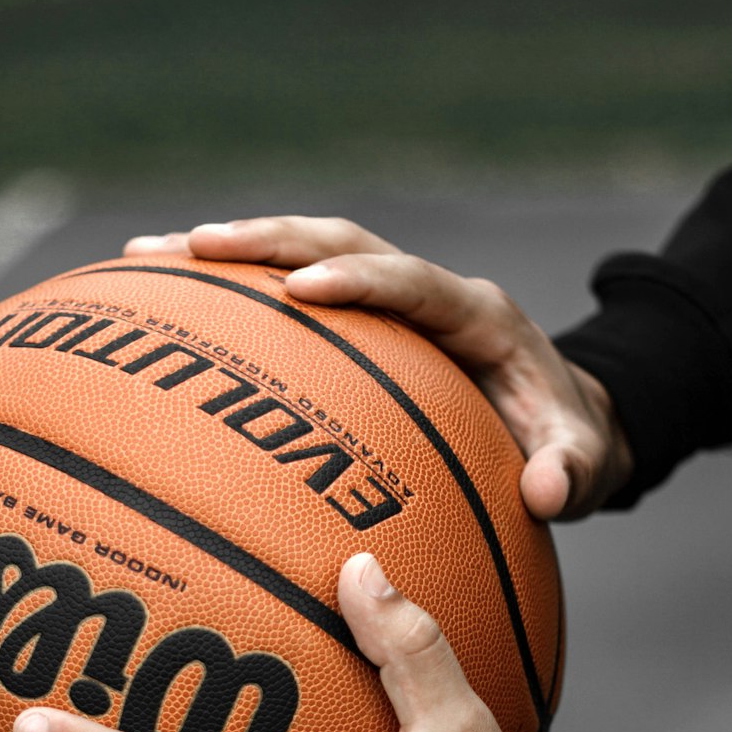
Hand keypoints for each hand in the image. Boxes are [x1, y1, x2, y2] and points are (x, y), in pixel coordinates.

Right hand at [124, 216, 633, 519]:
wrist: (561, 411)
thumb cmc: (566, 438)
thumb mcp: (583, 459)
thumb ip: (570, 472)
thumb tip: (545, 493)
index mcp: (477, 314)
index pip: (413, 283)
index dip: (360, 279)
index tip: (302, 287)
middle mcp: (429, 290)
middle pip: (343, 241)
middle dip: (270, 239)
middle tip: (193, 247)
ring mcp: (392, 296)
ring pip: (307, 250)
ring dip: (235, 250)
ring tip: (148, 254)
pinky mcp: (366, 314)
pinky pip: (295, 289)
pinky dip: (238, 291)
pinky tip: (169, 299)